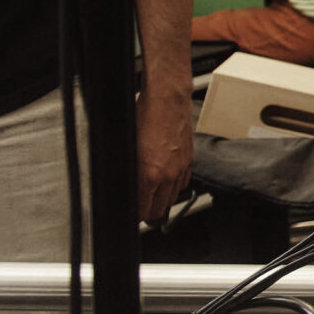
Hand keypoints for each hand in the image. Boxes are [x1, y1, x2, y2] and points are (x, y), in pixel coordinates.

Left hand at [135, 91, 192, 222]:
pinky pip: (183, 182)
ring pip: (173, 197)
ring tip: (150, 195)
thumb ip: (128, 171)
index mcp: (151, 174)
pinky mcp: (189, 159)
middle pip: (160, 209)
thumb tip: (124, 184)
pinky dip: (173, 186)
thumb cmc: (145, 116)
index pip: (144, 210)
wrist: (167, 99)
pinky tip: (165, 180)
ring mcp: (181, 167)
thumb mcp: (128, 146)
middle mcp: (168, 174)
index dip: (135, 214)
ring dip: (161, 199)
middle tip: (139, 208)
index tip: (131, 212)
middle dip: (148, 211)